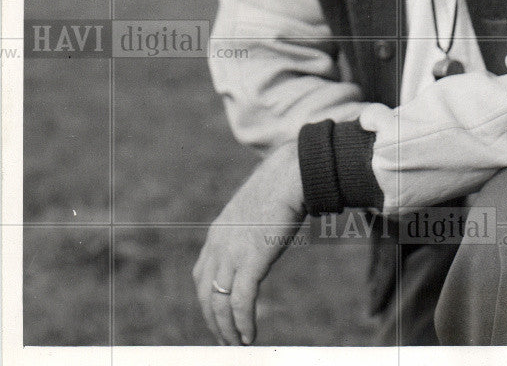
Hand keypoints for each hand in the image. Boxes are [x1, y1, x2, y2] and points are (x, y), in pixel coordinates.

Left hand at [193, 141, 305, 344]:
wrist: (292, 173)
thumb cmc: (281, 188)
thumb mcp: (255, 213)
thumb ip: (249, 232)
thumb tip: (261, 243)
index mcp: (217, 233)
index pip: (201, 276)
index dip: (208, 302)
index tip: (218, 318)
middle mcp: (218, 245)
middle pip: (206, 295)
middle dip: (214, 322)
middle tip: (225, 341)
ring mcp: (232, 252)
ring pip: (220, 303)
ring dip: (227, 330)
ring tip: (236, 345)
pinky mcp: (251, 259)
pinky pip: (241, 302)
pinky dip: (242, 323)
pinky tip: (248, 337)